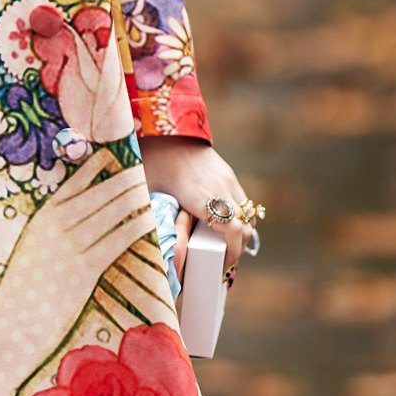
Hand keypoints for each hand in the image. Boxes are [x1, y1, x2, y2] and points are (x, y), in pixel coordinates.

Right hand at [0, 150, 153, 392]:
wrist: (12, 324)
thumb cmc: (20, 291)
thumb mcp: (30, 252)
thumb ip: (49, 233)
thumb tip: (71, 220)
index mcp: (40, 221)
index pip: (71, 185)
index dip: (92, 168)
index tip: (108, 155)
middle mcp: (55, 228)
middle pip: (96, 195)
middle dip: (119, 179)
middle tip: (137, 168)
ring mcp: (71, 247)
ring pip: (109, 213)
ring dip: (130, 198)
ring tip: (145, 187)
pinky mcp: (85, 269)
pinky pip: (116, 240)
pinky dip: (133, 225)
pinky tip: (146, 218)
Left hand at [139, 135, 259, 271]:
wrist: (166, 128)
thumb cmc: (152, 161)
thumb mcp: (147, 193)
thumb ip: (151, 219)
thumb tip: (149, 248)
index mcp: (200, 196)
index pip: (232, 231)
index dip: (232, 253)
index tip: (223, 267)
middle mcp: (220, 188)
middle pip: (245, 227)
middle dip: (238, 249)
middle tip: (224, 265)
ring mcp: (227, 179)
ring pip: (248, 214)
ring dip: (241, 234)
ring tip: (225, 249)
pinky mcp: (228, 173)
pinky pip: (242, 201)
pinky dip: (238, 217)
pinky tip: (223, 227)